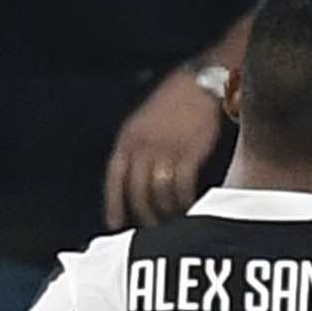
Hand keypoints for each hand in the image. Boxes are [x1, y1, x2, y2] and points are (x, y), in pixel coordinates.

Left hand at [104, 67, 220, 227]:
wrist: (198, 84)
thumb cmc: (171, 103)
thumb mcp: (142, 122)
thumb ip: (135, 149)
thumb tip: (134, 180)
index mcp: (128, 139)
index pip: (114, 179)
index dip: (113, 204)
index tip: (115, 224)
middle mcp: (144, 147)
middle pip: (137, 192)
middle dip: (144, 214)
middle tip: (153, 226)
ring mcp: (166, 151)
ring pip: (160, 193)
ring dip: (166, 209)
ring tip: (174, 218)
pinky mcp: (189, 153)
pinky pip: (182, 187)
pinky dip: (185, 200)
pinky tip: (190, 205)